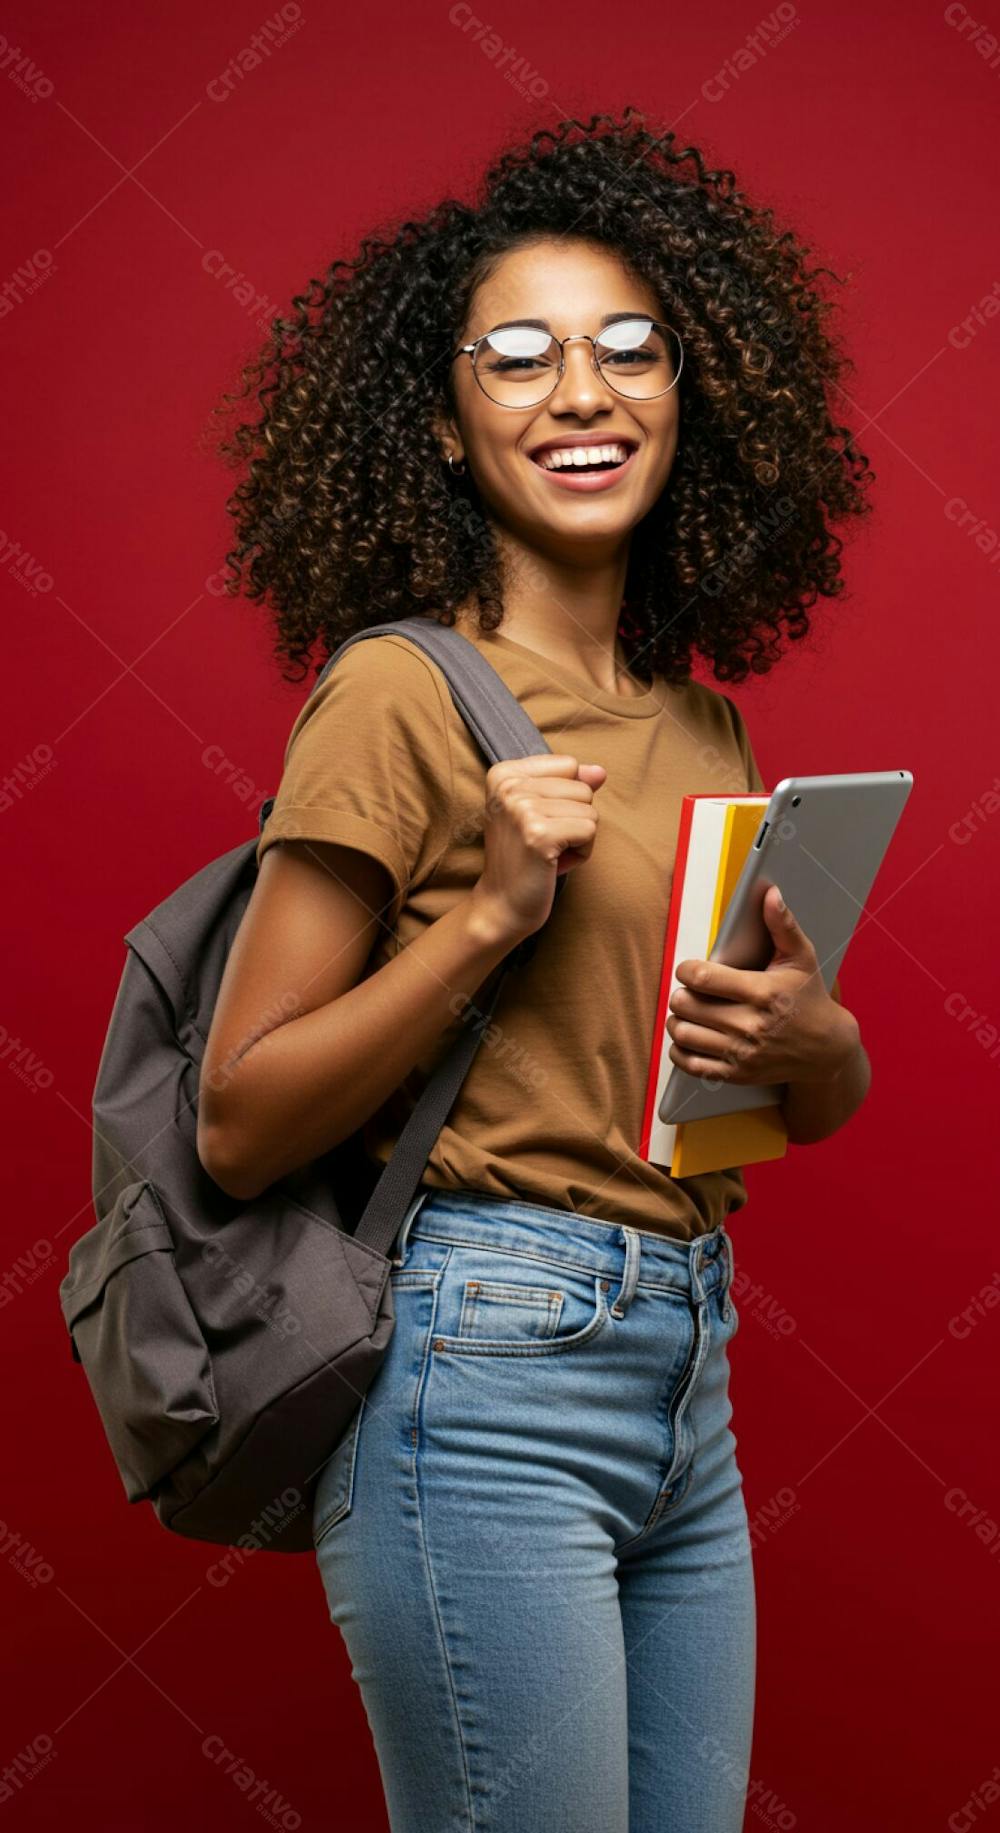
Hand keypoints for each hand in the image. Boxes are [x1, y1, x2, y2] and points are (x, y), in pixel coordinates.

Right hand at [471, 754, 606, 944]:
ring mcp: (522, 809)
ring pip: (589, 810)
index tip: (538, 822)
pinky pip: (590, 831)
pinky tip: (556, 863)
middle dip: (574, 819)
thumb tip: (600, 772)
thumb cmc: (524, 857)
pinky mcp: (539, 835)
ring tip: (549, 853)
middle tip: (544, 842)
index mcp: (504, 773)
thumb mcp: (541, 811)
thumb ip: (570, 784)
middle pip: (582, 788)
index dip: (565, 798)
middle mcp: (509, 786)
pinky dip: (582, 853)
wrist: (503, 904)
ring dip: (579, 838)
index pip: (568, 765)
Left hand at [665, 884, 859, 1088]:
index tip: (688, 969)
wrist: (827, 1049)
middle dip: (681, 994)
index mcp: (762, 992)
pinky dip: (680, 1051)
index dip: (686, 970)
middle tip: (689, 991)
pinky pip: (691, 1065)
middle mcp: (751, 1025)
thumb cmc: (809, 997)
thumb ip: (782, 924)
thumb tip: (770, 894)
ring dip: (677, 1021)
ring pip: (683, 1033)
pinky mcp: (737, 1074)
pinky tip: (688, 1037)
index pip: (702, 978)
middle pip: (686, 1005)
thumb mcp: (801, 958)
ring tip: (687, 1012)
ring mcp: (742, 1053)